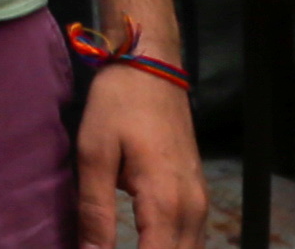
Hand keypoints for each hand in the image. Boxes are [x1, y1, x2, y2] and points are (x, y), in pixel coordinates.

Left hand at [83, 55, 209, 248]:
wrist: (152, 65)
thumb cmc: (119, 104)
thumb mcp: (95, 153)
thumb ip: (95, 211)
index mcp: (165, 202)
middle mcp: (191, 209)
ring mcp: (200, 201)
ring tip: (132, 247)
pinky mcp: (199, 193)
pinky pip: (194, 239)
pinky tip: (151, 247)